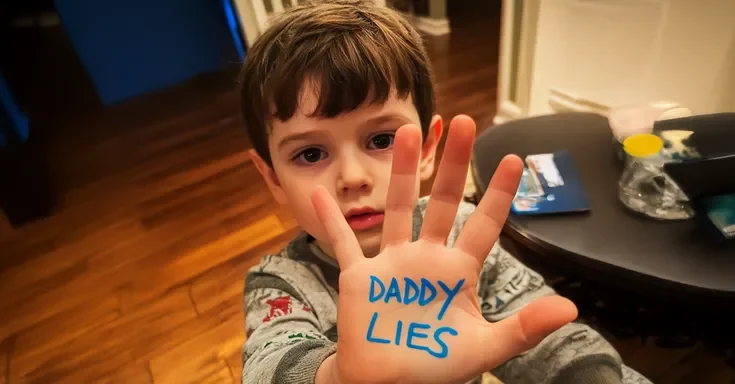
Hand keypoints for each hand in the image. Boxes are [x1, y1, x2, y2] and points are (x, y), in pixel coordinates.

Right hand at [312, 116, 577, 383]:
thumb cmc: (437, 366)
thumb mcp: (485, 348)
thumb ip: (524, 328)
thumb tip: (571, 309)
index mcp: (459, 271)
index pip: (484, 224)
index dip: (500, 192)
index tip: (514, 158)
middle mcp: (427, 258)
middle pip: (444, 201)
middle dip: (455, 164)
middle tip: (464, 123)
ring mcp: (392, 263)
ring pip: (399, 208)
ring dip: (403, 171)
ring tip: (409, 132)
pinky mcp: (360, 276)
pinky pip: (342, 242)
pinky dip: (331, 219)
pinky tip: (321, 191)